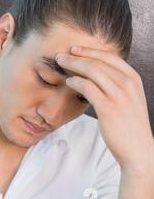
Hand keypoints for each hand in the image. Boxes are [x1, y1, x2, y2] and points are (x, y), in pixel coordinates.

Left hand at [55, 46, 153, 173]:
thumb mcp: (128, 99)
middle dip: (77, 56)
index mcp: (133, 79)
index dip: (90, 50)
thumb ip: (116, 84)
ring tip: (60, 64)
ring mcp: (119, 95)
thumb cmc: (129, 125)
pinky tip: (68, 81)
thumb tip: (95, 74)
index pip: (110, 56)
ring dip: (73, 65)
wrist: (138, 150)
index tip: (75, 49)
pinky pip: (87, 87)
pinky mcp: (108, 108)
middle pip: (98, 62)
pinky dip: (75, 81)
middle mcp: (128, 84)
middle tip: (60, 55)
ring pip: (91, 71)